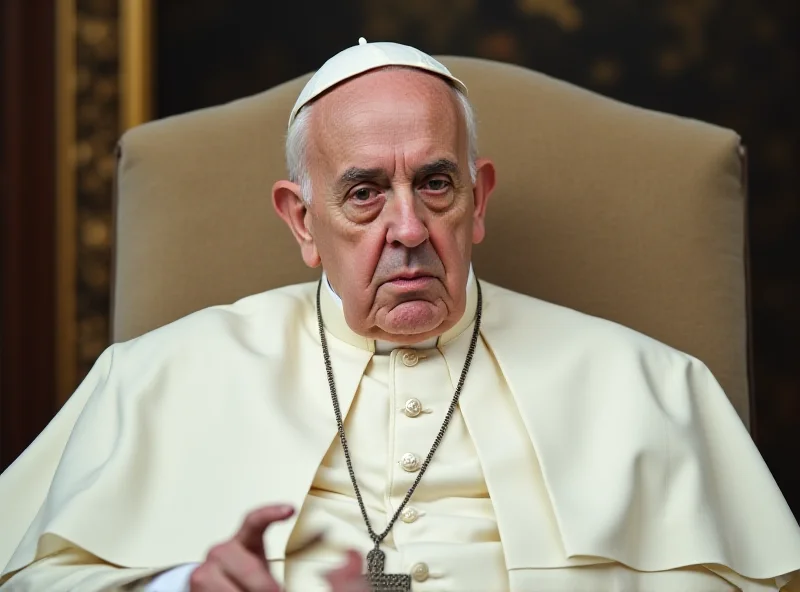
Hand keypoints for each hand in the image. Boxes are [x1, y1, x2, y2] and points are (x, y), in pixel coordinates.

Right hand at [189, 504, 368, 591]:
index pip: (254, 520)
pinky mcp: (197, 585)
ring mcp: (206, 568)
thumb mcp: (273, 569)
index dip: (269, 513)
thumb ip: (307, 556)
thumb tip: (351, 556)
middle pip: (246, 565)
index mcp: (245, 540)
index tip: (290, 510)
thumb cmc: (249, 581)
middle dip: (263, 584)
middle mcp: (222, 550)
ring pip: (228, 585)